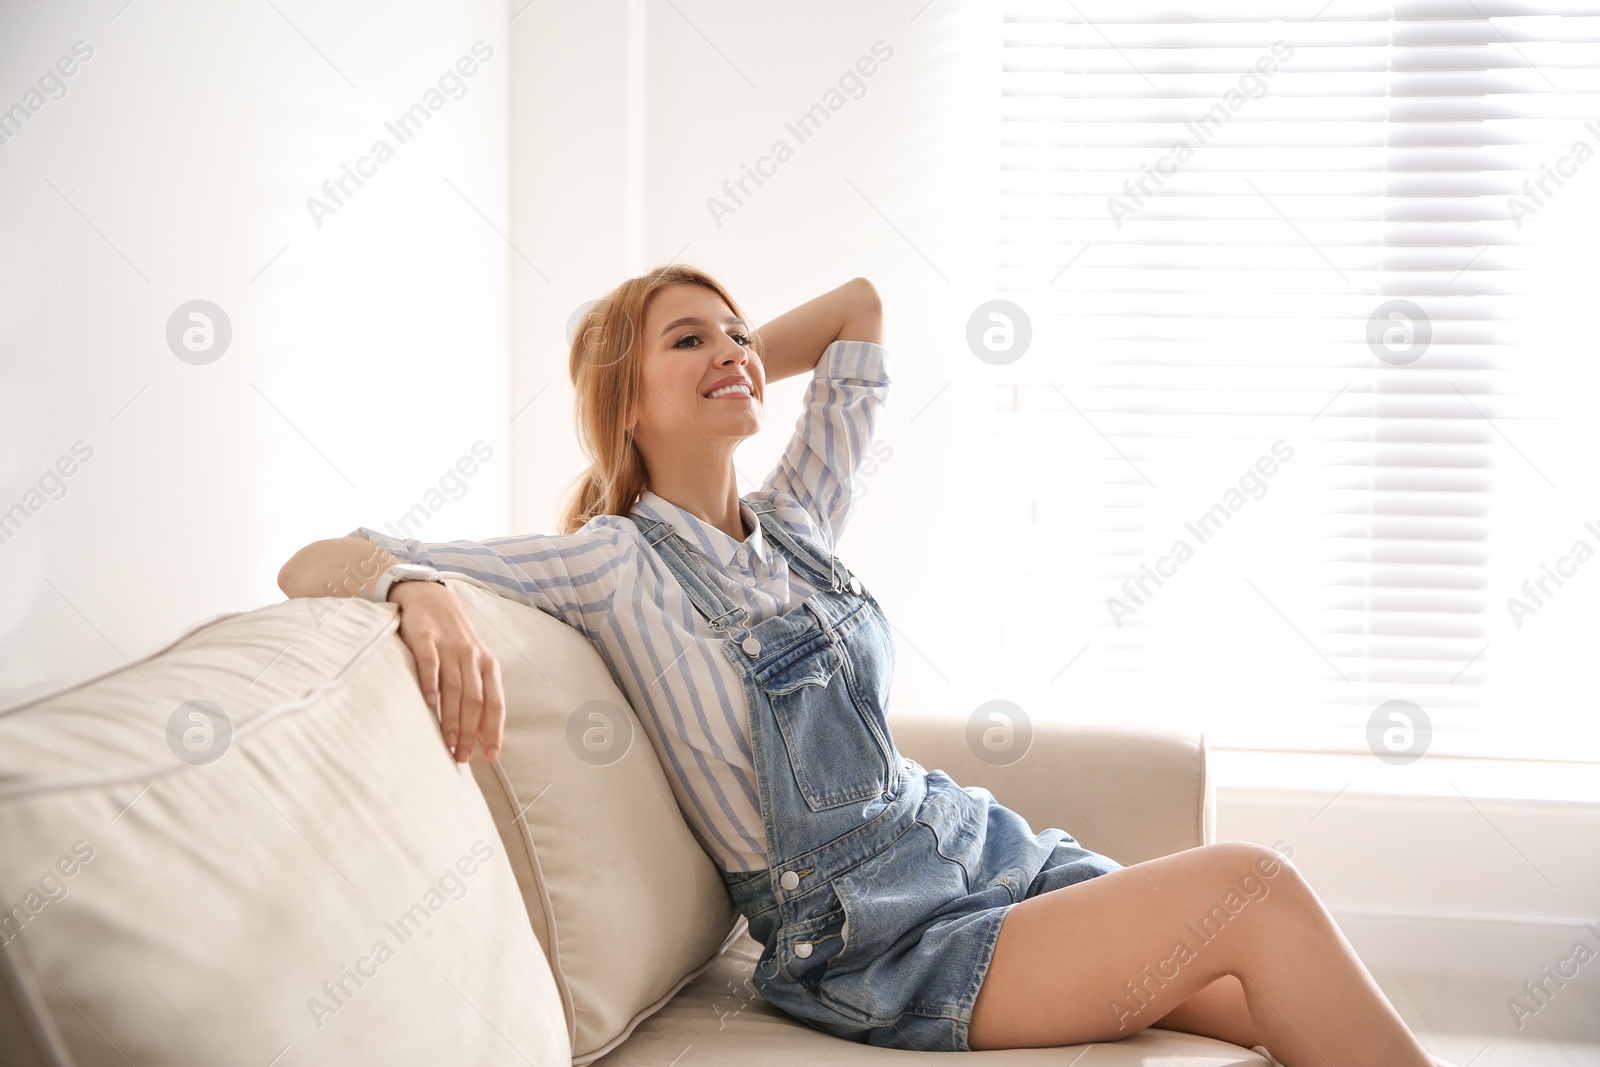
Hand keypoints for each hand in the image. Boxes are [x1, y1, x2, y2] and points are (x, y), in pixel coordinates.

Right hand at [388, 581, 505, 762]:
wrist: (430, 598)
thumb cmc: (453, 639)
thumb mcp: (472, 662)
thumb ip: (477, 692)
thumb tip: (481, 734)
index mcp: (487, 664)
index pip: (495, 702)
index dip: (494, 729)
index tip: (491, 755)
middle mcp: (471, 656)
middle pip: (475, 700)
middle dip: (470, 732)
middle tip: (462, 757)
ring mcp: (449, 646)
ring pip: (454, 687)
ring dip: (452, 718)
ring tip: (447, 743)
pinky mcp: (425, 638)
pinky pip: (430, 664)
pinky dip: (429, 685)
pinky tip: (428, 705)